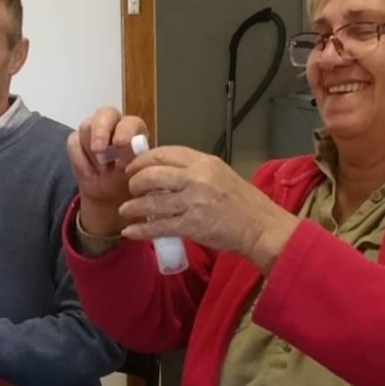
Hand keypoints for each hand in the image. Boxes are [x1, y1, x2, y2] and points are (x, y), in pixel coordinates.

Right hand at [67, 106, 148, 234]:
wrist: (110, 194)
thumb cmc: (128, 180)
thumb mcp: (135, 173)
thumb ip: (133, 160)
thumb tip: (126, 154)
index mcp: (135, 129)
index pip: (130, 122)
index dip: (124, 131)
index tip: (120, 144)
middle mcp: (115, 124)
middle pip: (105, 114)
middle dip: (100, 132)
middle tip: (98, 150)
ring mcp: (94, 130)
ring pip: (86, 127)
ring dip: (91, 151)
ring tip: (101, 171)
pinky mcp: (77, 140)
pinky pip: (73, 142)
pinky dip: (80, 159)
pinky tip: (89, 173)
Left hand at [120, 145, 298, 272]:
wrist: (259, 226)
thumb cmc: (241, 201)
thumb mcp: (219, 173)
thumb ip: (192, 170)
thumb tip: (162, 170)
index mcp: (203, 162)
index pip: (164, 154)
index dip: (142, 160)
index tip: (134, 168)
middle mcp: (196, 178)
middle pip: (152, 175)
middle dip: (135, 182)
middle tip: (130, 189)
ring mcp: (193, 202)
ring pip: (151, 201)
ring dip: (133, 207)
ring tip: (125, 210)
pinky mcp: (192, 225)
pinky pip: (158, 226)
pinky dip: (141, 230)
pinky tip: (131, 232)